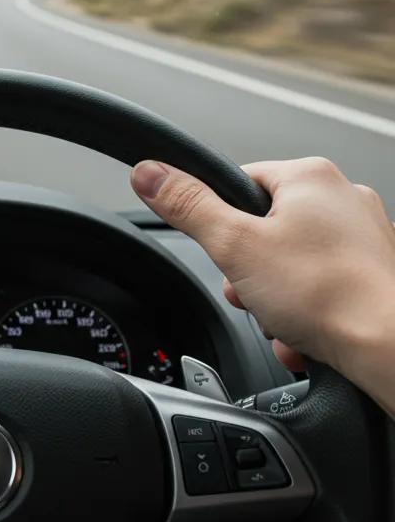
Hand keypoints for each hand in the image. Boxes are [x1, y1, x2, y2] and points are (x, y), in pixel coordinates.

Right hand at [131, 157, 394, 414]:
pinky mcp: (374, 275)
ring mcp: (364, 238)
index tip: (220, 250)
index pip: (238, 183)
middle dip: (248, 271)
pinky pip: (322, 290)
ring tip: (283, 318)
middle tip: (251, 292)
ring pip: (292, 265)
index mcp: (310, 177)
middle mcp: (344, 199)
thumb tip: (150, 174)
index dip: (218, 222)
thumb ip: (187, 206)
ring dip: (276, 298)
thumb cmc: (330, 295)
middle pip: (264, 229)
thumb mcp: (233, 246)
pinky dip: (307, 314)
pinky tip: (306, 333)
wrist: (392, 347)